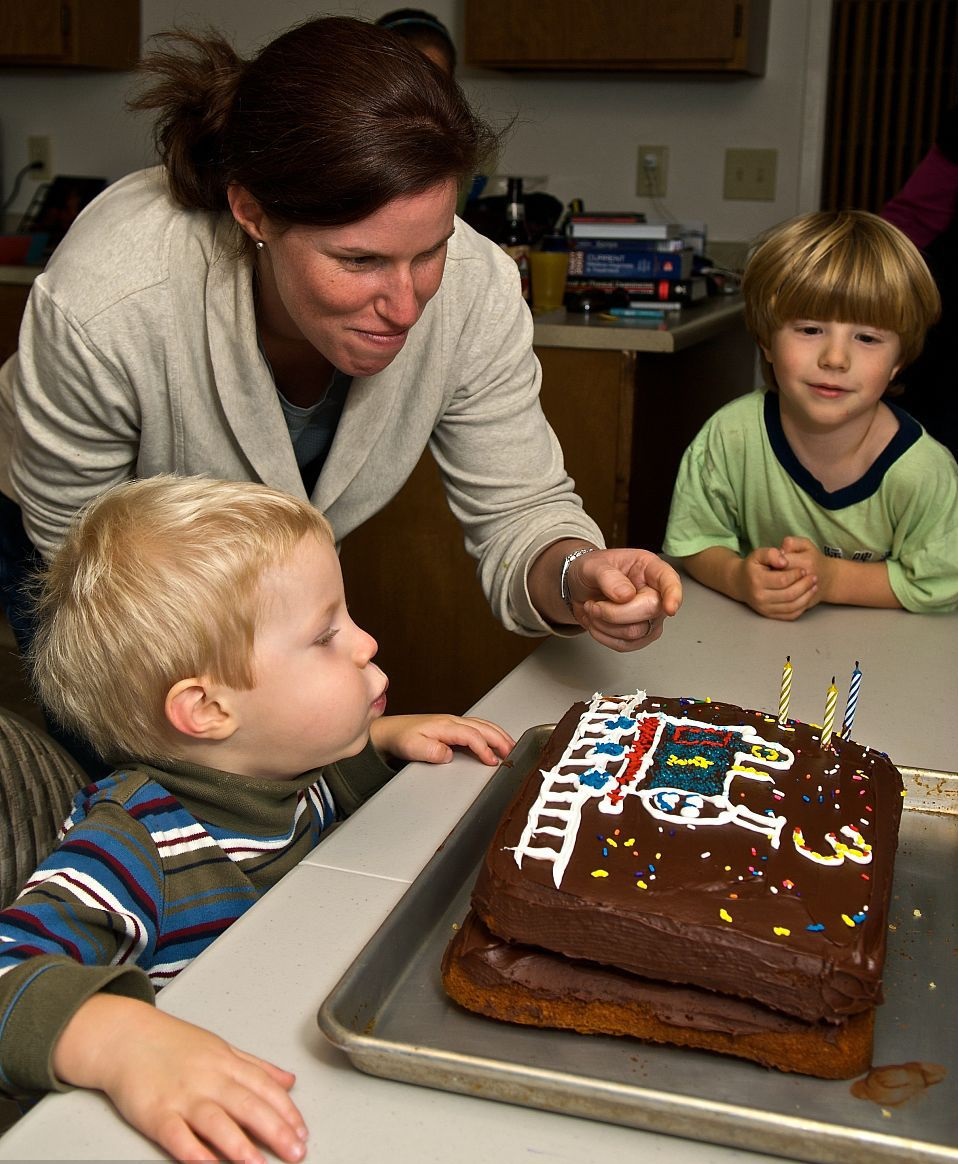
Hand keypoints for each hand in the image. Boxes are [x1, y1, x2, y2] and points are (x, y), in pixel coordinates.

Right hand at [53, 994, 306, 1163]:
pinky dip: (193, 1150)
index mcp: (227, 1063)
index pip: (265, 1088)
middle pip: (248, 1105)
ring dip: (240, 1145)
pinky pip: (177, 1135)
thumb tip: (289, 1081)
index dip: (287, 1111)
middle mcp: (209, 1079)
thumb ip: (256, 1066)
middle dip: (275, 1131)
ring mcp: (182, 1096)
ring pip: (216, 1122)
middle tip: (296, 1153)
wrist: (125, 1037)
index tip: (303, 1132)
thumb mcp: (221, 1047)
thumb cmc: (173, 1044)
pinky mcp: (155, 1113)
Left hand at [370, 714, 514, 764]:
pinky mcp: (453, 726)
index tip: (492, 762)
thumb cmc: (402, 739)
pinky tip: (496, 741)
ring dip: (499, 735)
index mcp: (446, 725)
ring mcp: (454, 722)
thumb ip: (432, 751)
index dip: (485, 749)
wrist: (390, 732)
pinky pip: (478, 727)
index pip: (472, 735)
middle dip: (501, 740)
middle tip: (513, 753)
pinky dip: (492, 733)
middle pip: (484, 727)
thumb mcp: (413, 748)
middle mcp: (452, 721)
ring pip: (483, 725)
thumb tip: (449, 754)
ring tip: (511, 747)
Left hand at [568, 547, 682, 651]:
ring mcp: (651, 617)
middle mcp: (655, 593)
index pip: (669, 580)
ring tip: (593, 609)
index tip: (670, 608)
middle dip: (614, 612)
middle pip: (650, 610)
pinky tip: (596, 622)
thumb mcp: (592, 566)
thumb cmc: (591, 572)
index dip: (673, 594)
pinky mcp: (641, 636)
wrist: (579, 590)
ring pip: (635, 632)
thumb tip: (626, 595)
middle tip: (594, 604)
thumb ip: (608, 577)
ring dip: (604, 624)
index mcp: (649, 568)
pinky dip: (603, 636)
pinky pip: (625, 645)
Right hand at [736, 544, 819, 619]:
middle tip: (813, 578)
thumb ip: (771, 553)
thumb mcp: (758, 554)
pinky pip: (790, 615)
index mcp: (757, 580)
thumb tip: (784, 561)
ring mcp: (764, 608)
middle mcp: (759, 597)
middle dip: (805, 586)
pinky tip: (807, 597)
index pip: (782, 580)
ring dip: (807, 596)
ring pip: (792, 606)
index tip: (803, 569)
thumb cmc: (752, 567)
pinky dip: (802, 607)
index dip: (796, 574)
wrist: (740, 583)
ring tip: (814, 586)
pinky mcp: (769, 615)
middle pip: (789, 594)